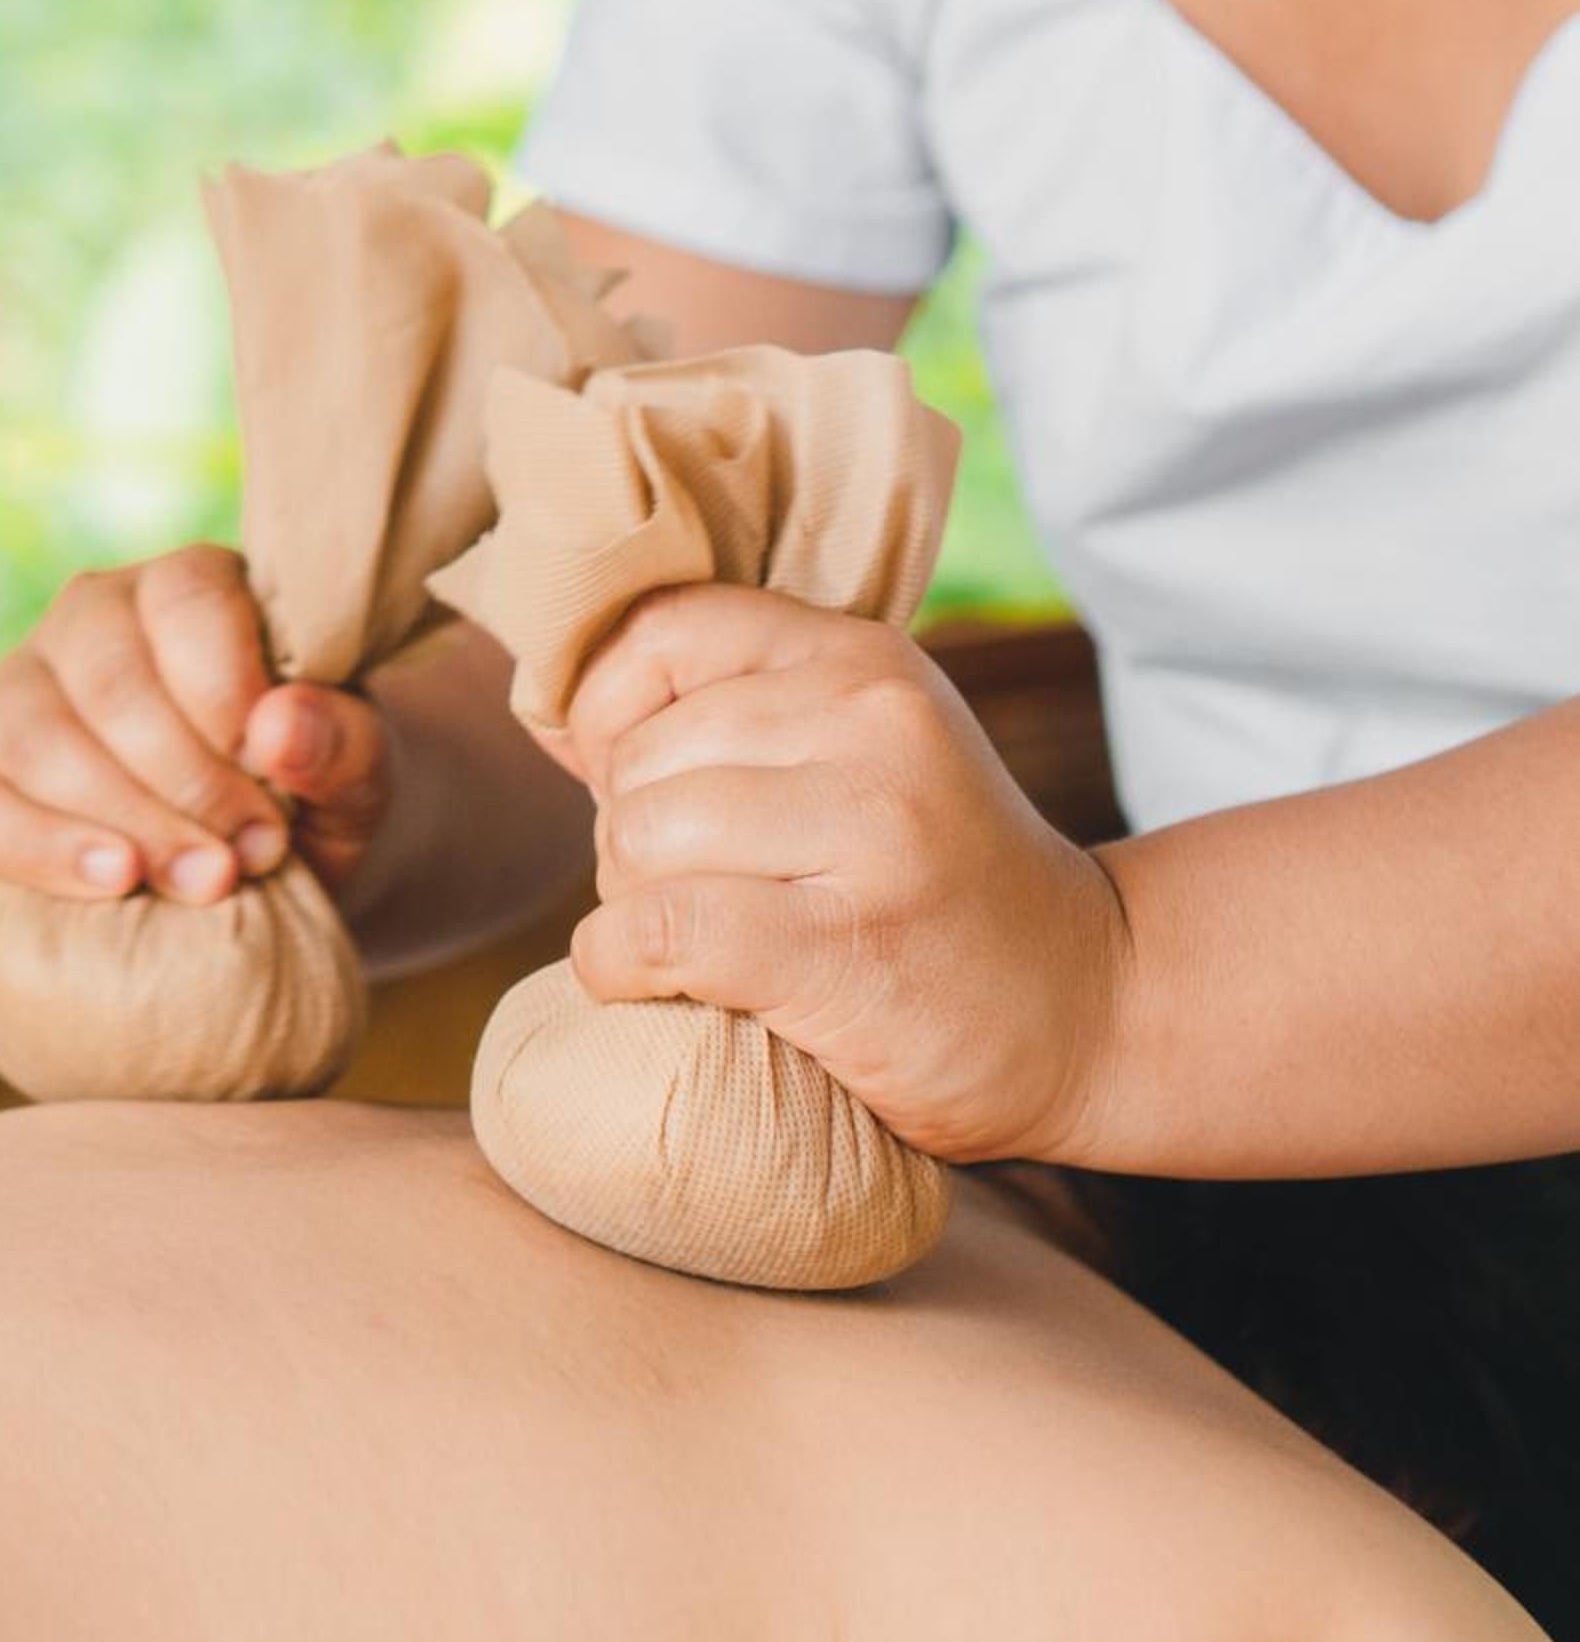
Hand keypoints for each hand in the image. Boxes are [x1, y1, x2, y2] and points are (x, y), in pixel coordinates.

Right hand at [0, 544, 391, 903]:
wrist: (250, 866)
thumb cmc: (308, 792)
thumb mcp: (358, 771)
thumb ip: (342, 742)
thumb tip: (279, 728)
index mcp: (186, 585)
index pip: (187, 600)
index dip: (228, 693)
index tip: (274, 776)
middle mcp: (90, 619)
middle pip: (111, 680)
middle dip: (185, 779)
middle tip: (248, 855)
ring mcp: (21, 694)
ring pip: (38, 739)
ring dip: (127, 819)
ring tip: (203, 881)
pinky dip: (41, 850)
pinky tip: (113, 882)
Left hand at [546, 585, 1128, 1164]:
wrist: (1092, 1009)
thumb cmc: (933, 883)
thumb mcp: (860, 750)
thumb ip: (729, 712)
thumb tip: (548, 711)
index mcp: (861, 659)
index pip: (659, 632)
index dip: (609, 713)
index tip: (637, 782)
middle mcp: (871, 723)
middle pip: (636, 758)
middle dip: (629, 833)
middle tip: (702, 886)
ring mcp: (869, 833)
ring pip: (635, 841)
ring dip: (631, 905)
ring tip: (709, 934)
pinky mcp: (844, 949)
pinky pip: (654, 933)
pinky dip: (621, 967)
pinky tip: (662, 984)